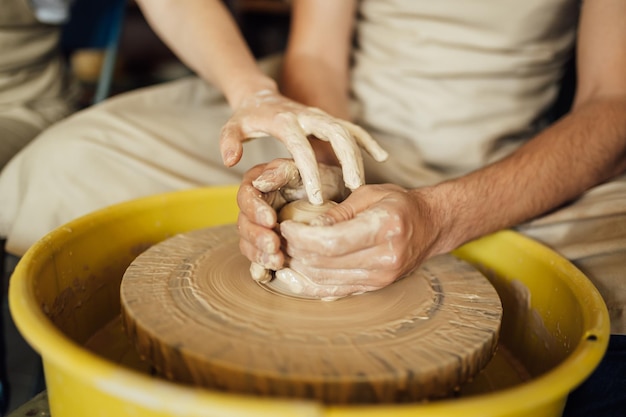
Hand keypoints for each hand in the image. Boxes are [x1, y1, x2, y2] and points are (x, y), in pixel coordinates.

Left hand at [221, 89, 387, 203]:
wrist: (260, 96)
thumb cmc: (246, 117)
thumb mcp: (232, 127)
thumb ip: (228, 142)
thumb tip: (231, 161)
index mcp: (285, 121)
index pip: (301, 146)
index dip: (310, 171)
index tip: (316, 197)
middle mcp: (308, 116)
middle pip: (335, 134)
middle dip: (347, 159)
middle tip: (354, 188)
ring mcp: (321, 116)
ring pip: (348, 131)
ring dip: (359, 155)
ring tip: (363, 184)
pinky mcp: (329, 119)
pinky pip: (353, 128)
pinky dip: (367, 140)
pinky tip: (381, 156)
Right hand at [237, 159, 345, 281]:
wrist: (340, 197)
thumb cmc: (322, 178)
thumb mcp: (305, 169)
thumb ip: (281, 172)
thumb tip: (260, 181)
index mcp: (259, 185)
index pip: (246, 197)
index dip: (254, 210)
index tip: (271, 220)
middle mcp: (255, 209)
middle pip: (244, 225)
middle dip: (257, 237)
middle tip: (274, 246)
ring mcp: (261, 230)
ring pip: (248, 245)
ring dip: (259, 255)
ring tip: (277, 261)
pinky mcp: (270, 248)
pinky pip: (259, 260)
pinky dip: (261, 268)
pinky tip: (268, 274)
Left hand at [276, 184, 443, 298]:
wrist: (431, 226)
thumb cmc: (400, 204)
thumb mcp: (369, 194)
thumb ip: (337, 212)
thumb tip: (307, 227)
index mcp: (385, 229)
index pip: (331, 242)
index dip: (301, 237)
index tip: (285, 226)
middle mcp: (384, 259)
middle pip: (325, 263)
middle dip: (295, 251)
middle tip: (279, 237)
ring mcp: (380, 278)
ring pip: (326, 280)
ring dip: (299, 268)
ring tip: (285, 251)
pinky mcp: (374, 288)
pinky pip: (335, 291)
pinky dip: (310, 285)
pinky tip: (294, 275)